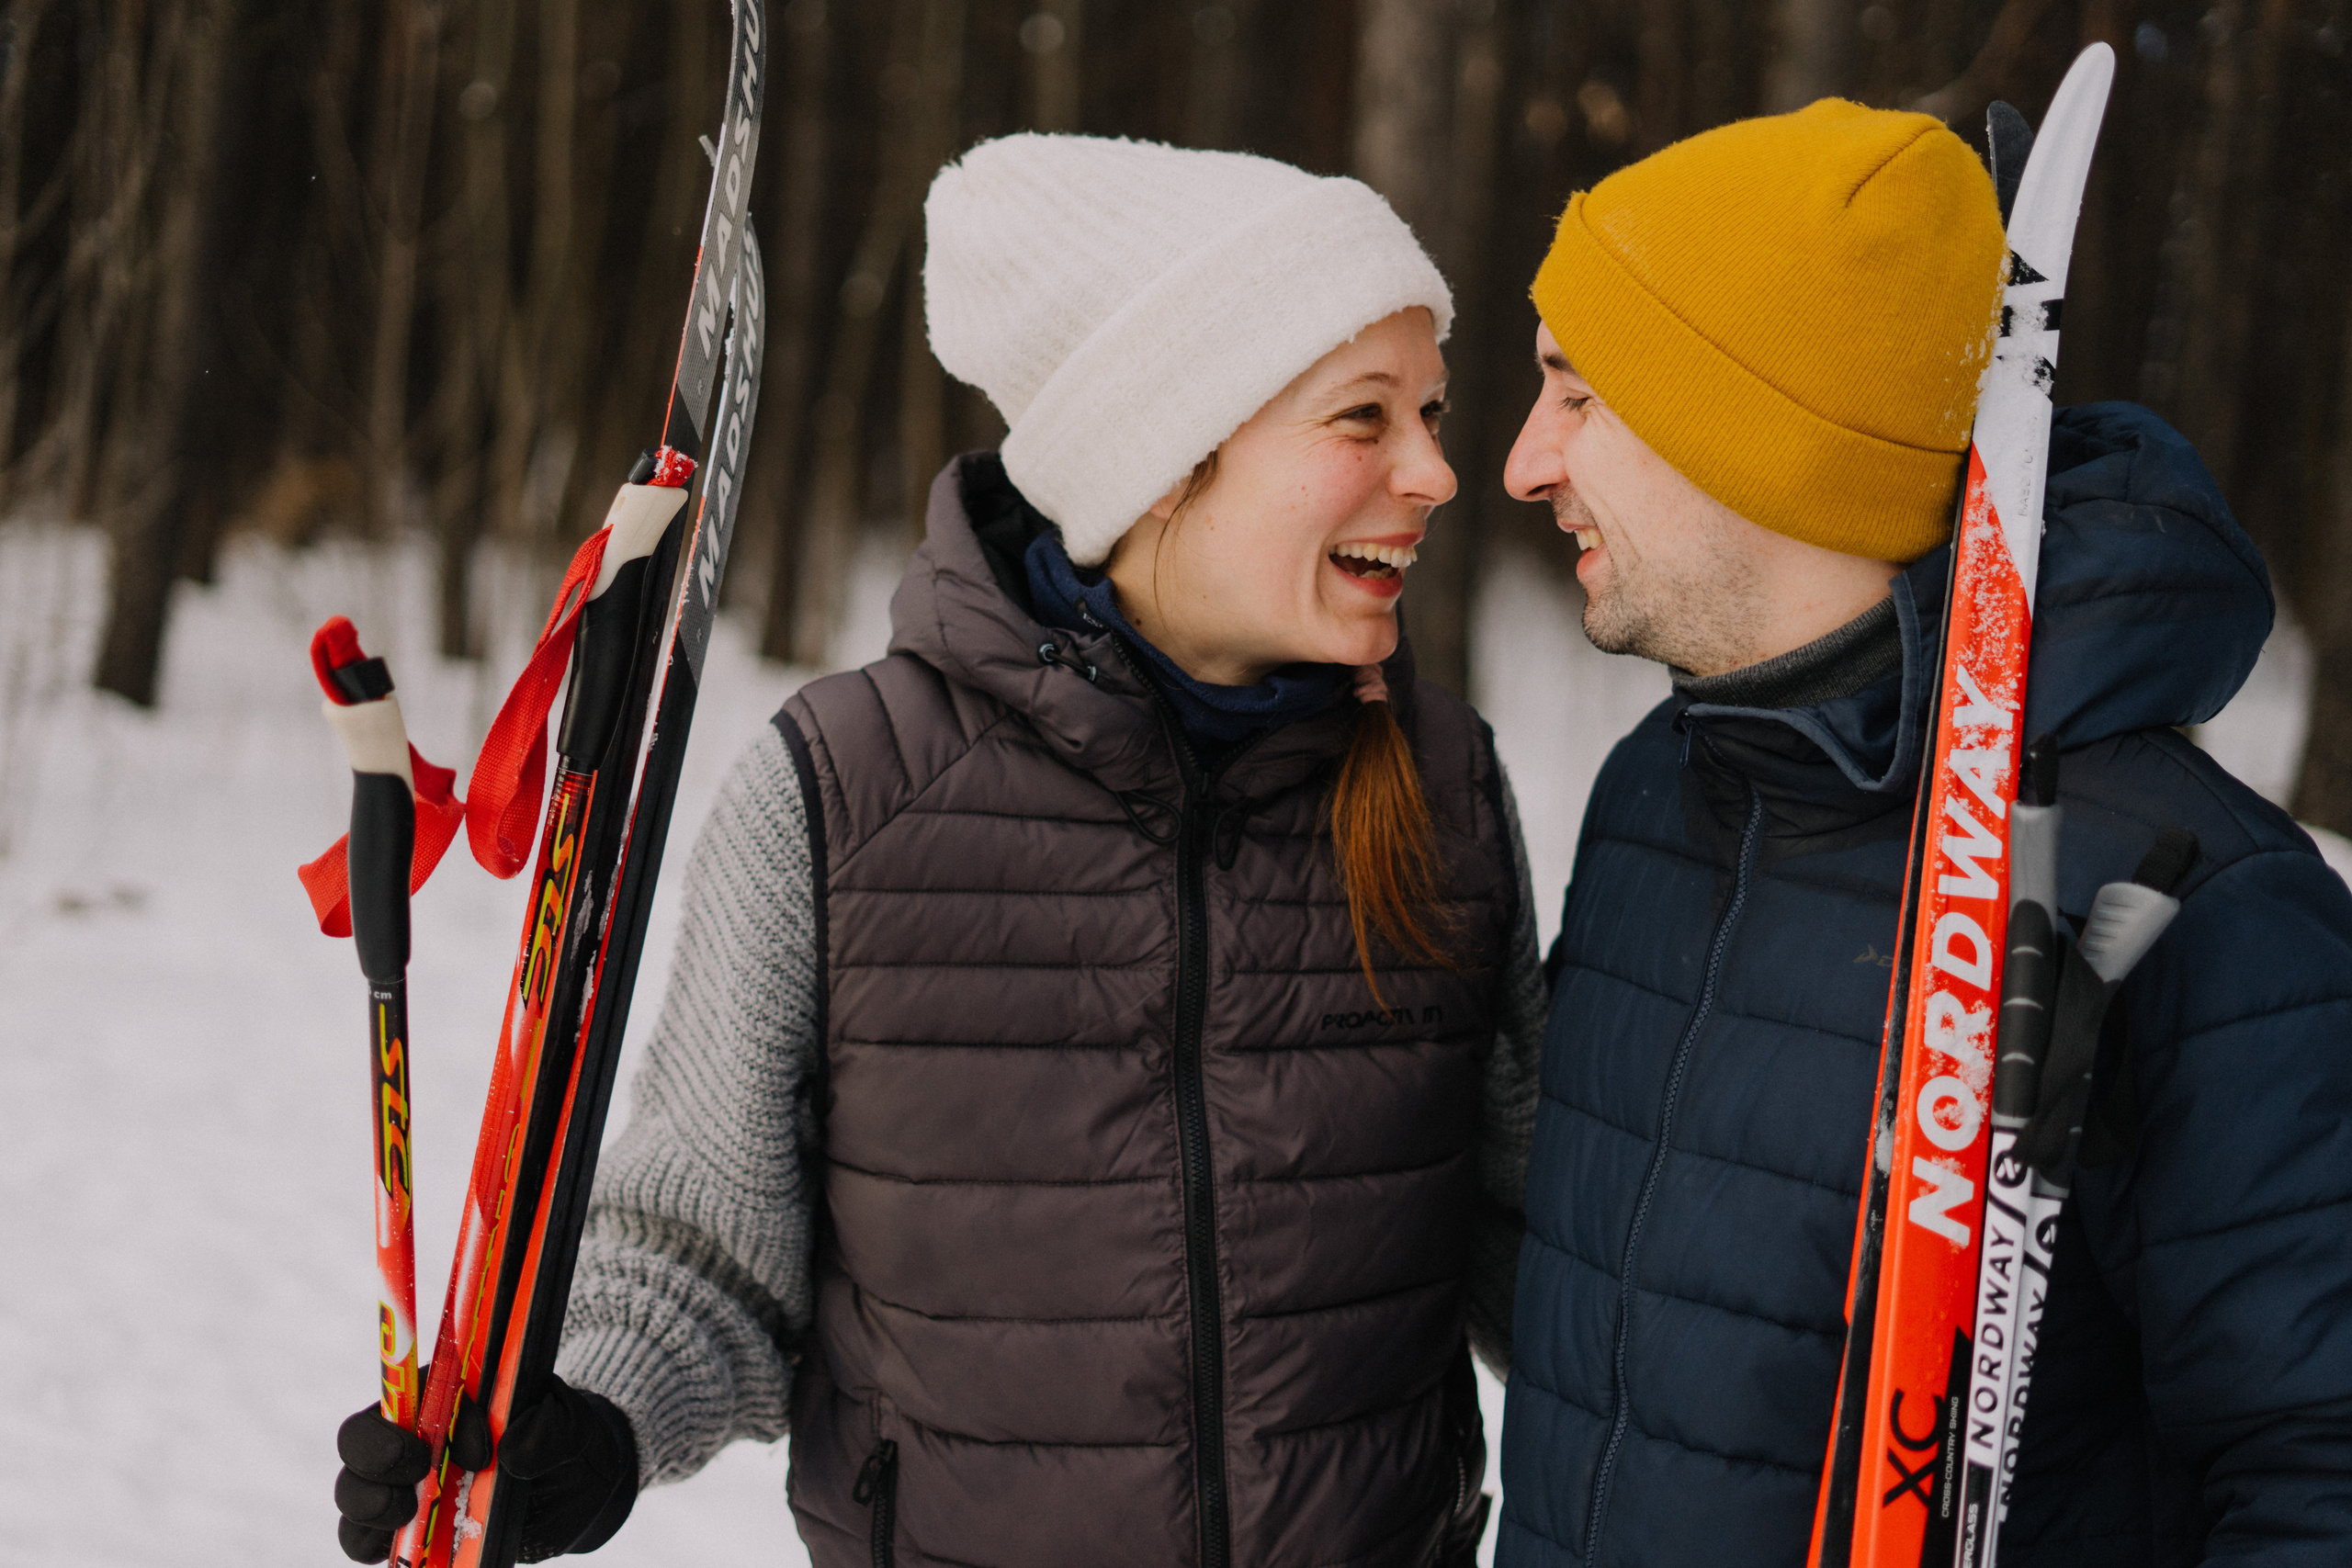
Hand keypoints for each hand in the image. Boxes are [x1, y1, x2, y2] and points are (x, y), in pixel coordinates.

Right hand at [331, 1375, 637, 1562]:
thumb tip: (512, 1451)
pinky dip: (375, 1546)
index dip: (425, 1414)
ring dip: (371, 1506)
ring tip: (411, 1516)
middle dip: (377, 1457)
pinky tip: (409, 1553)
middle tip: (420, 1474)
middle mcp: (412, 1433)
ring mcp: (403, 1483)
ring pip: (353, 1491)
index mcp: (446, 1391)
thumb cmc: (565, 1441)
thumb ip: (550, 1429)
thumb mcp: (574, 1426)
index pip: (406, 1389)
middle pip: (358, 1439)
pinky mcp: (404, 1529)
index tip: (477, 1446)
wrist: (575, 1487)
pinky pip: (364, 1540)